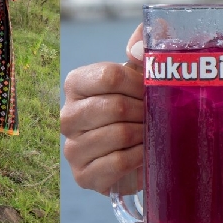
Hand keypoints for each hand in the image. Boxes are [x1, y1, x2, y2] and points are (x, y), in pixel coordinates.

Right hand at [60, 24, 146, 194]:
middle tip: (156, 115)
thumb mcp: (141, 73)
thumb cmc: (136, 106)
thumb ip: (144, 46)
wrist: (135, 152)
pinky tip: (144, 153)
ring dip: (144, 135)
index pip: (110, 76)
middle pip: (115, 107)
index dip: (140, 84)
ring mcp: (72, 148)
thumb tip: (138, 48)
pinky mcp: (83, 176)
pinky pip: (117, 163)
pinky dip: (139, 157)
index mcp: (76, 84)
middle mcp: (66, 116)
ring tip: (151, 133)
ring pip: (118, 135)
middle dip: (144, 112)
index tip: (152, 90)